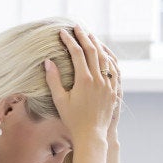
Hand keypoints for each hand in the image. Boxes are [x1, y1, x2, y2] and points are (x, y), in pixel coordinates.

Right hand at [45, 25, 117, 143]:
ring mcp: (109, 84)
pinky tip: (104, 53)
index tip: (63, 32)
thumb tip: (48, 61)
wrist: (91, 135)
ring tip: (90, 36)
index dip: (69, 41)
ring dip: (98, 44)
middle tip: (77, 27)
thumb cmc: (72, 119)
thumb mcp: (59, 100)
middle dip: (84, 36)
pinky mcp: (114, 90)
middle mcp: (98, 80)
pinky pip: (114, 69)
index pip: (77, 53)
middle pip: (92, 51)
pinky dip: (109, 57)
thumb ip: (53, 79)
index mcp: (84, 80)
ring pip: (105, 58)